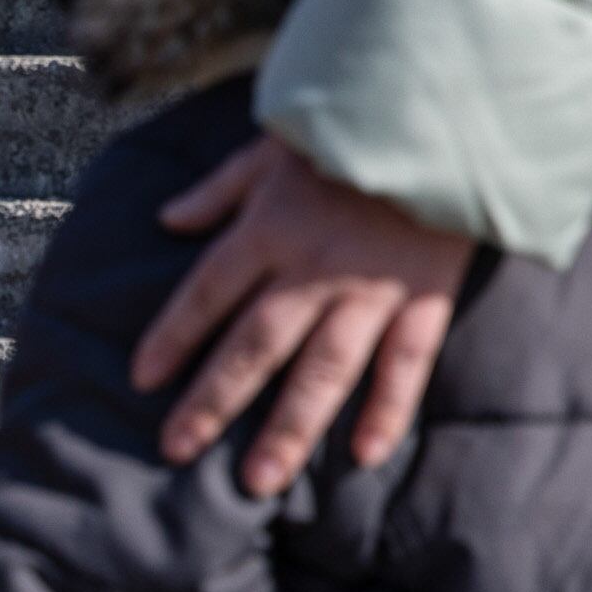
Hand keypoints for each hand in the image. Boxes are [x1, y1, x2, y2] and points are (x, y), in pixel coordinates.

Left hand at [129, 135, 473, 490]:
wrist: (450, 111)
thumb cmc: (355, 126)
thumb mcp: (275, 145)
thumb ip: (220, 189)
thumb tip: (167, 219)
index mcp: (271, 226)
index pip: (208, 290)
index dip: (174, 335)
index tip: (141, 378)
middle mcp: (315, 266)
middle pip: (256, 344)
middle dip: (214, 400)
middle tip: (177, 450)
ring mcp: (373, 288)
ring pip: (324, 369)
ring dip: (290, 427)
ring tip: (260, 480)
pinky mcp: (426, 297)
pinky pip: (406, 363)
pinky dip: (388, 409)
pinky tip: (364, 455)